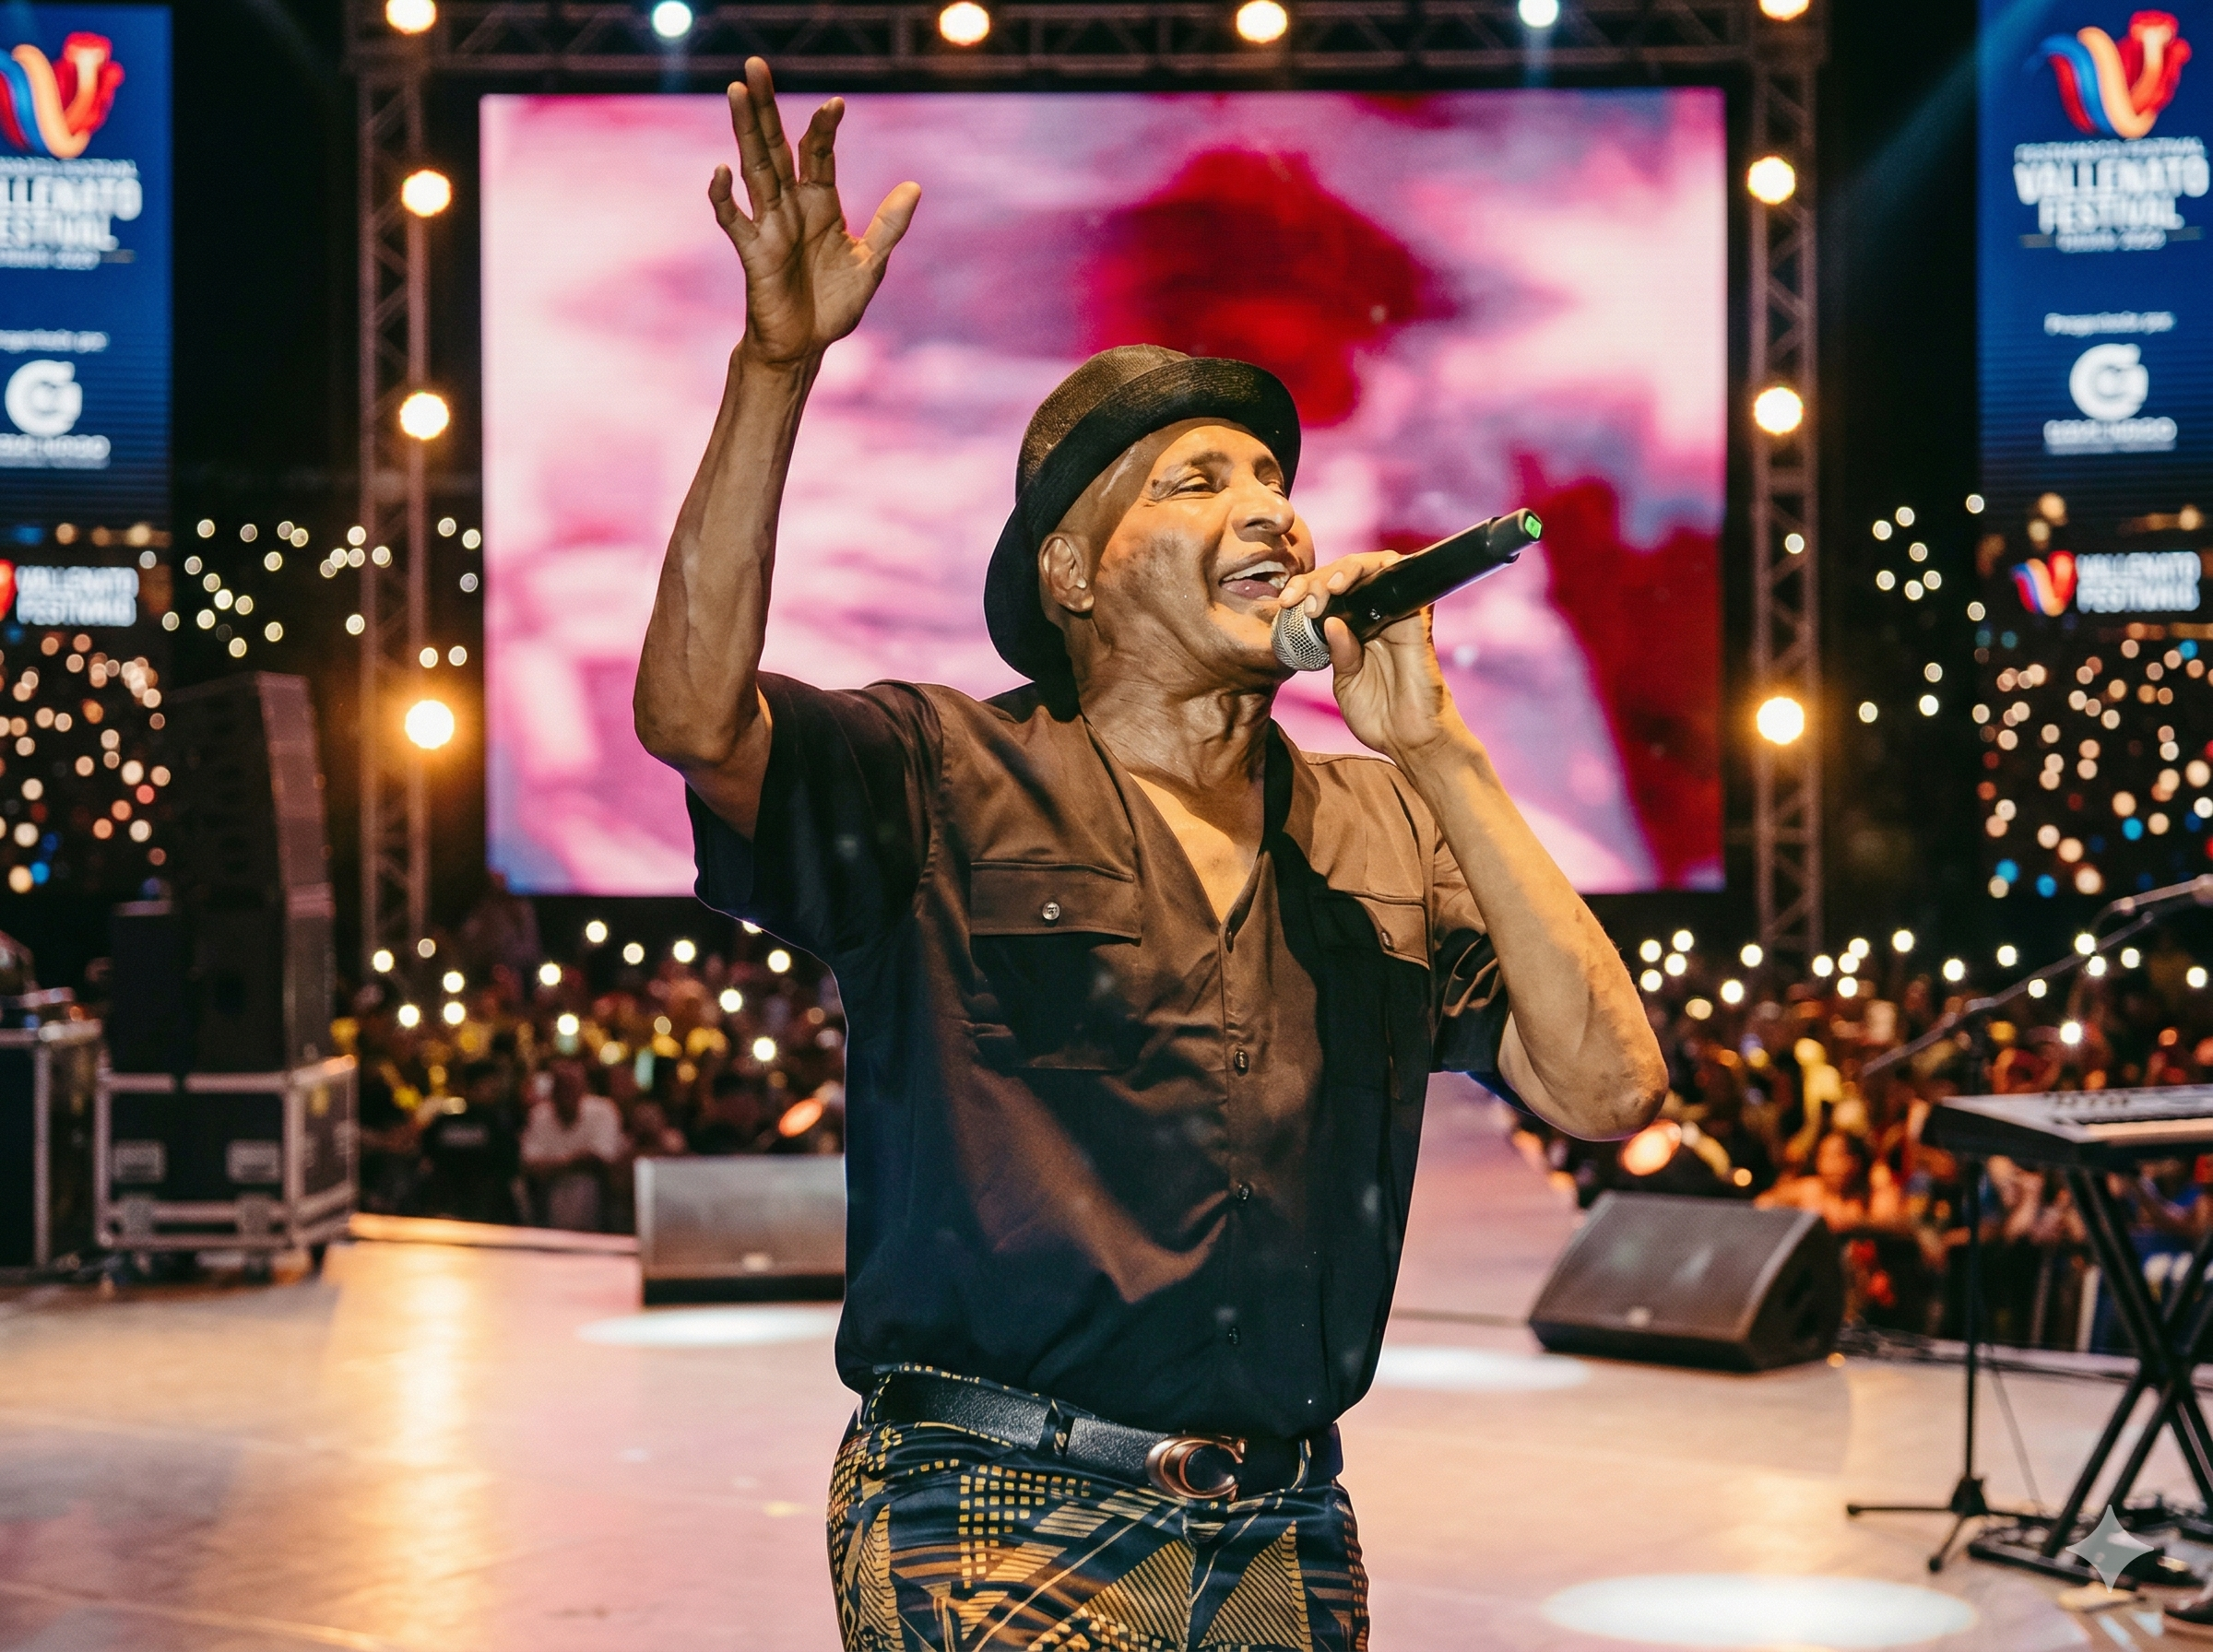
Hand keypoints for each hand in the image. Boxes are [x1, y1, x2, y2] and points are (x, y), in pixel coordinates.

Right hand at [710, 58, 920, 367]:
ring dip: (745, 131)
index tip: (836, 104)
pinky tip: (721, 170)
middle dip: (766, 107)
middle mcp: (791, 206)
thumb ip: (889, 226)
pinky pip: (735, 220)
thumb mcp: (871, 264)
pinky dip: (725, 197)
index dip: (824, 128)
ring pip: (754, 169)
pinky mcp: (754, 253)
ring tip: (735, 93)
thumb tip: (914, 187)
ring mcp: (769, 225)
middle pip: (776, 146)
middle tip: (753, 66)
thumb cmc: (834, 304)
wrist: (806, 347)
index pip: (818, 154)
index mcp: (821, 204)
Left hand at [1276, 553, 1471, 763]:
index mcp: (1353, 630)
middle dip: (1316, 579)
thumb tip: (1328, 620)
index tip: (1283, 604)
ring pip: (1372, 567)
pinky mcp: (1415, 617)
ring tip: (1326, 589)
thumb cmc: (1378, 715)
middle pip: (1345, 575)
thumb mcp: (1345, 682)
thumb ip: (1337, 652)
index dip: (1303, 591)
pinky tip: (1347, 586)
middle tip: (1299, 600)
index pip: (1327, 595)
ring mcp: (1396, 614)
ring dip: (1344, 569)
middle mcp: (1374, 616)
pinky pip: (1402, 579)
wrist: (1409, 740)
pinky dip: (1375, 571)